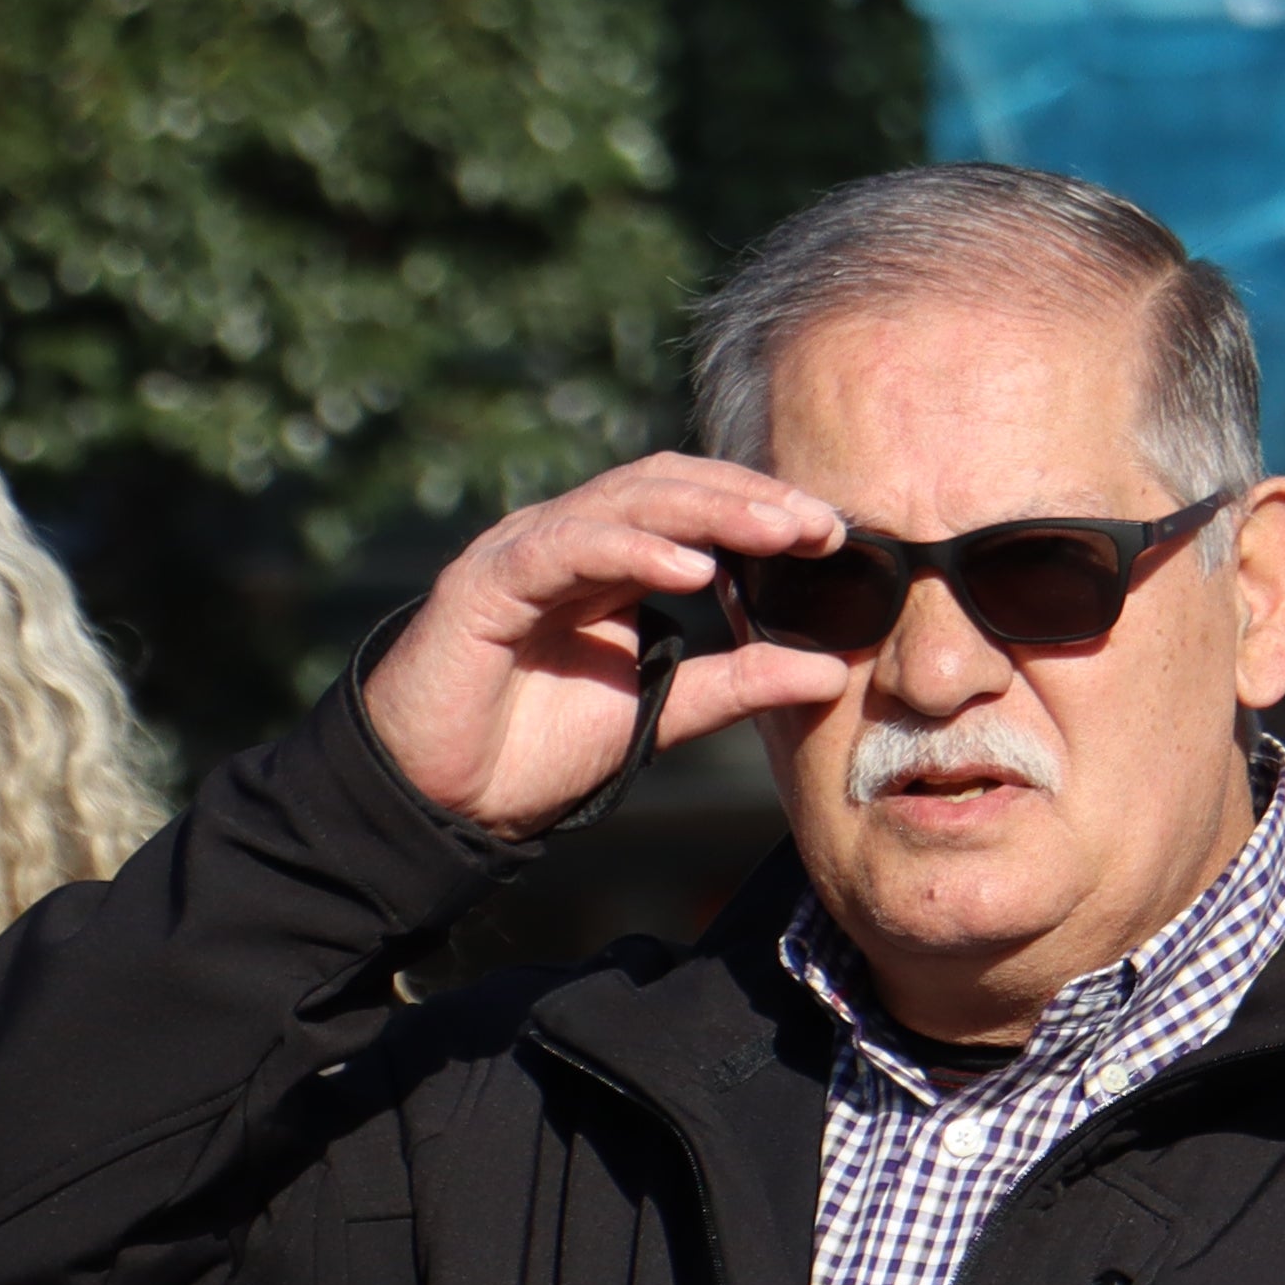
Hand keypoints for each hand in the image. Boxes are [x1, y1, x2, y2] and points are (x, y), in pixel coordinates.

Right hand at [364, 456, 866, 836]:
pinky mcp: (484, 584)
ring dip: (707, 510)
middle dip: (749, 499)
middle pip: (665, 487)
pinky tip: (691, 567)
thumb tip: (830, 672)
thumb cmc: (541, 745)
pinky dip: (631, 550)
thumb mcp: (664, 710)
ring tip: (779, 530)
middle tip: (822, 522)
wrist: (449, 797)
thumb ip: (739, 685)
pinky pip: (564, 548)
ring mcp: (522, 553)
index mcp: (608, 559)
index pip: (692, 503)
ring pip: (621, 502)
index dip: (760, 507)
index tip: (835, 532)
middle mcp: (567, 540)